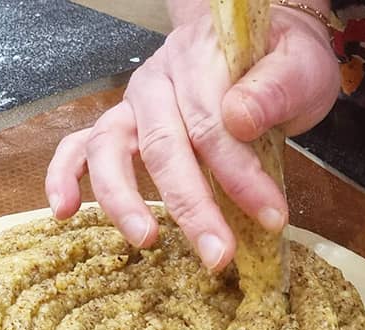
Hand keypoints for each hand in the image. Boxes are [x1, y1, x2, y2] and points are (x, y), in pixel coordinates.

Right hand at [45, 7, 339, 270]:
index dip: (240, 175)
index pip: (214, 124)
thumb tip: (239, 118)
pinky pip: (78, 146)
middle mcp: (159, 82)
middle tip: (218, 255)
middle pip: (164, 146)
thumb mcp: (300, 64)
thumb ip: (276, 88)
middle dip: (190, 206)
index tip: (271, 217)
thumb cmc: (277, 59)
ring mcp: (133, 104)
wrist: (252, 39)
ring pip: (110, 148)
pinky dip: (64, 176)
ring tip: (145, 240)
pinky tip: (64, 211)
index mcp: (204, 60)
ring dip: (123, 199)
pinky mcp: (119, 123)